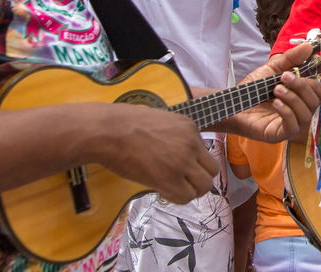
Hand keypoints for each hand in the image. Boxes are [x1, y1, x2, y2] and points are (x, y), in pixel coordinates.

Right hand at [95, 104, 217, 204]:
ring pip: (204, 186)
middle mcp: (191, 143)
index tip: (178, 167)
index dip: (193, 163)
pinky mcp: (170, 178)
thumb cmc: (124, 125)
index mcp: (189, 126)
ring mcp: (182, 161)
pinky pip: (186, 197)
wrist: (108, 131)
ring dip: (190, 190)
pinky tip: (162, 191)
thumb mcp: (159, 122)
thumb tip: (176, 153)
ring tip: (172, 188)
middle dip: (198, 178)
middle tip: (181, 182)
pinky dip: (176, 198)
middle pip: (212, 170)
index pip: (205, 152)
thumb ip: (174, 136)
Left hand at [212, 43, 320, 142]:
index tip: (295, 73)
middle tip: (284, 78)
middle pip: (316, 102)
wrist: (233, 102)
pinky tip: (275, 103)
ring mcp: (291, 125)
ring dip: (292, 98)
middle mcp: (300, 111)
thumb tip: (309, 46)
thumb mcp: (272, 69)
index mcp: (301, 96)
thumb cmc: (253, 88)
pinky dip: (286, 112)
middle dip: (301, 87)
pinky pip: (293, 126)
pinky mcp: (280, 135)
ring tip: (276, 89)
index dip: (314, 83)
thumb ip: (291, 59)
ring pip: (306, 114)